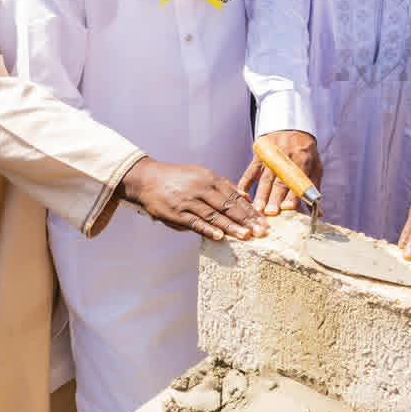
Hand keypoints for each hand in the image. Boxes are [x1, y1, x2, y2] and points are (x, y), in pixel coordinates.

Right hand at [121, 158, 267, 240]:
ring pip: (213, 215)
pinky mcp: (176, 213)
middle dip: (246, 219)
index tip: (263, 221)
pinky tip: (219, 237)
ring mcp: (188, 201)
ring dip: (230, 226)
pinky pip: (194, 222)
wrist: (147, 179)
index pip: (234, 196)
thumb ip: (224, 186)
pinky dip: (207, 229)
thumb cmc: (178, 179)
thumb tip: (245, 196)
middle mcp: (201, 189)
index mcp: (210, 179)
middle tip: (260, 231)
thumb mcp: (202, 175)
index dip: (250, 210)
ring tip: (245, 236)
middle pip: (227, 206)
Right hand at [239, 131, 320, 215]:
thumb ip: (314, 188)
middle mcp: (286, 161)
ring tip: (258, 209)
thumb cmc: (305, 152)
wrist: (292, 128)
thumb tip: (320, 213)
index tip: (288, 208)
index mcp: (303, 162)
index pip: (297, 182)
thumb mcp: (315, 166)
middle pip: (280, 182)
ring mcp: (271, 159)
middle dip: (275, 198)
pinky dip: (245, 183)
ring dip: (261, 195)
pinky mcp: (259, 158)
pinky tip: (242, 195)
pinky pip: (250, 172)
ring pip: (265, 179)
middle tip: (271, 212)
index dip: (292, 195)